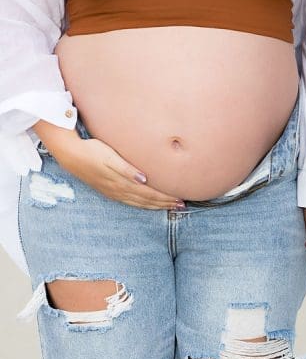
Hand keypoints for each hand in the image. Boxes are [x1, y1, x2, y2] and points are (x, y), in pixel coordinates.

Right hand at [49, 133, 183, 209]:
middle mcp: (119, 191)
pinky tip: (147, 204)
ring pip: (139, 203)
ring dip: (155, 206)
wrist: (71, 155)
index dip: (165, 198)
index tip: (180, 199)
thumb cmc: (93, 151)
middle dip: (164, 204)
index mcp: (122, 183)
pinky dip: (142, 204)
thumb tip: (144, 180)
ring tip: (169, 207)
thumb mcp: (110, 157)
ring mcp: (114, 192)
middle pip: (147, 201)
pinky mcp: (109, 191)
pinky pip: (131, 202)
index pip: (149, 194)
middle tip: (181, 206)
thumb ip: (127, 169)